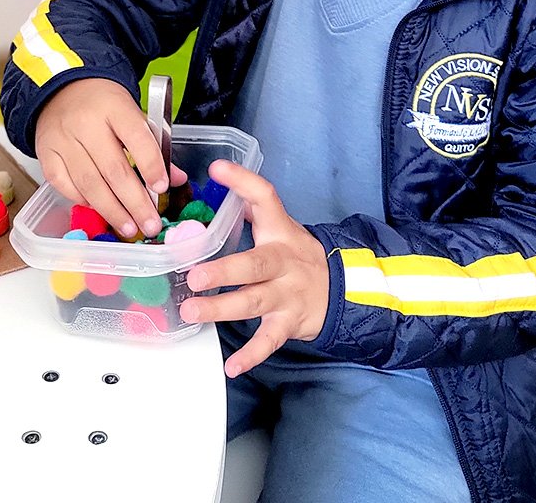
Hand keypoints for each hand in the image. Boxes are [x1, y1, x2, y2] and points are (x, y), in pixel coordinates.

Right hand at [35, 78, 186, 239]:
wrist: (62, 88)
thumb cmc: (104, 105)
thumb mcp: (133, 114)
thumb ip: (154, 145)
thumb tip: (175, 179)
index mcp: (114, 107)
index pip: (136, 137)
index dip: (150, 164)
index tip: (162, 188)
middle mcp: (86, 123)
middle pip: (113, 169)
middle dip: (135, 202)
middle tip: (151, 224)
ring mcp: (62, 139)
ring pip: (89, 183)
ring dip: (112, 211)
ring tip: (130, 228)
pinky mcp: (46, 154)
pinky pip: (64, 186)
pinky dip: (84, 202)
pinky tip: (100, 211)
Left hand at [179, 160, 329, 377]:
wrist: (343, 289)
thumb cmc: (297, 255)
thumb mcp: (280, 225)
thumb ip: (250, 203)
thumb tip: (217, 172)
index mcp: (279, 231)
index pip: (265, 198)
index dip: (242, 181)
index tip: (218, 169)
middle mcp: (284, 261)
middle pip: (255, 264)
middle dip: (224, 271)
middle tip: (194, 276)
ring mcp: (288, 294)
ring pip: (255, 302)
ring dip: (222, 309)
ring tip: (192, 312)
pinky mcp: (290, 322)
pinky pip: (270, 340)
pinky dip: (252, 354)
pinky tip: (231, 365)